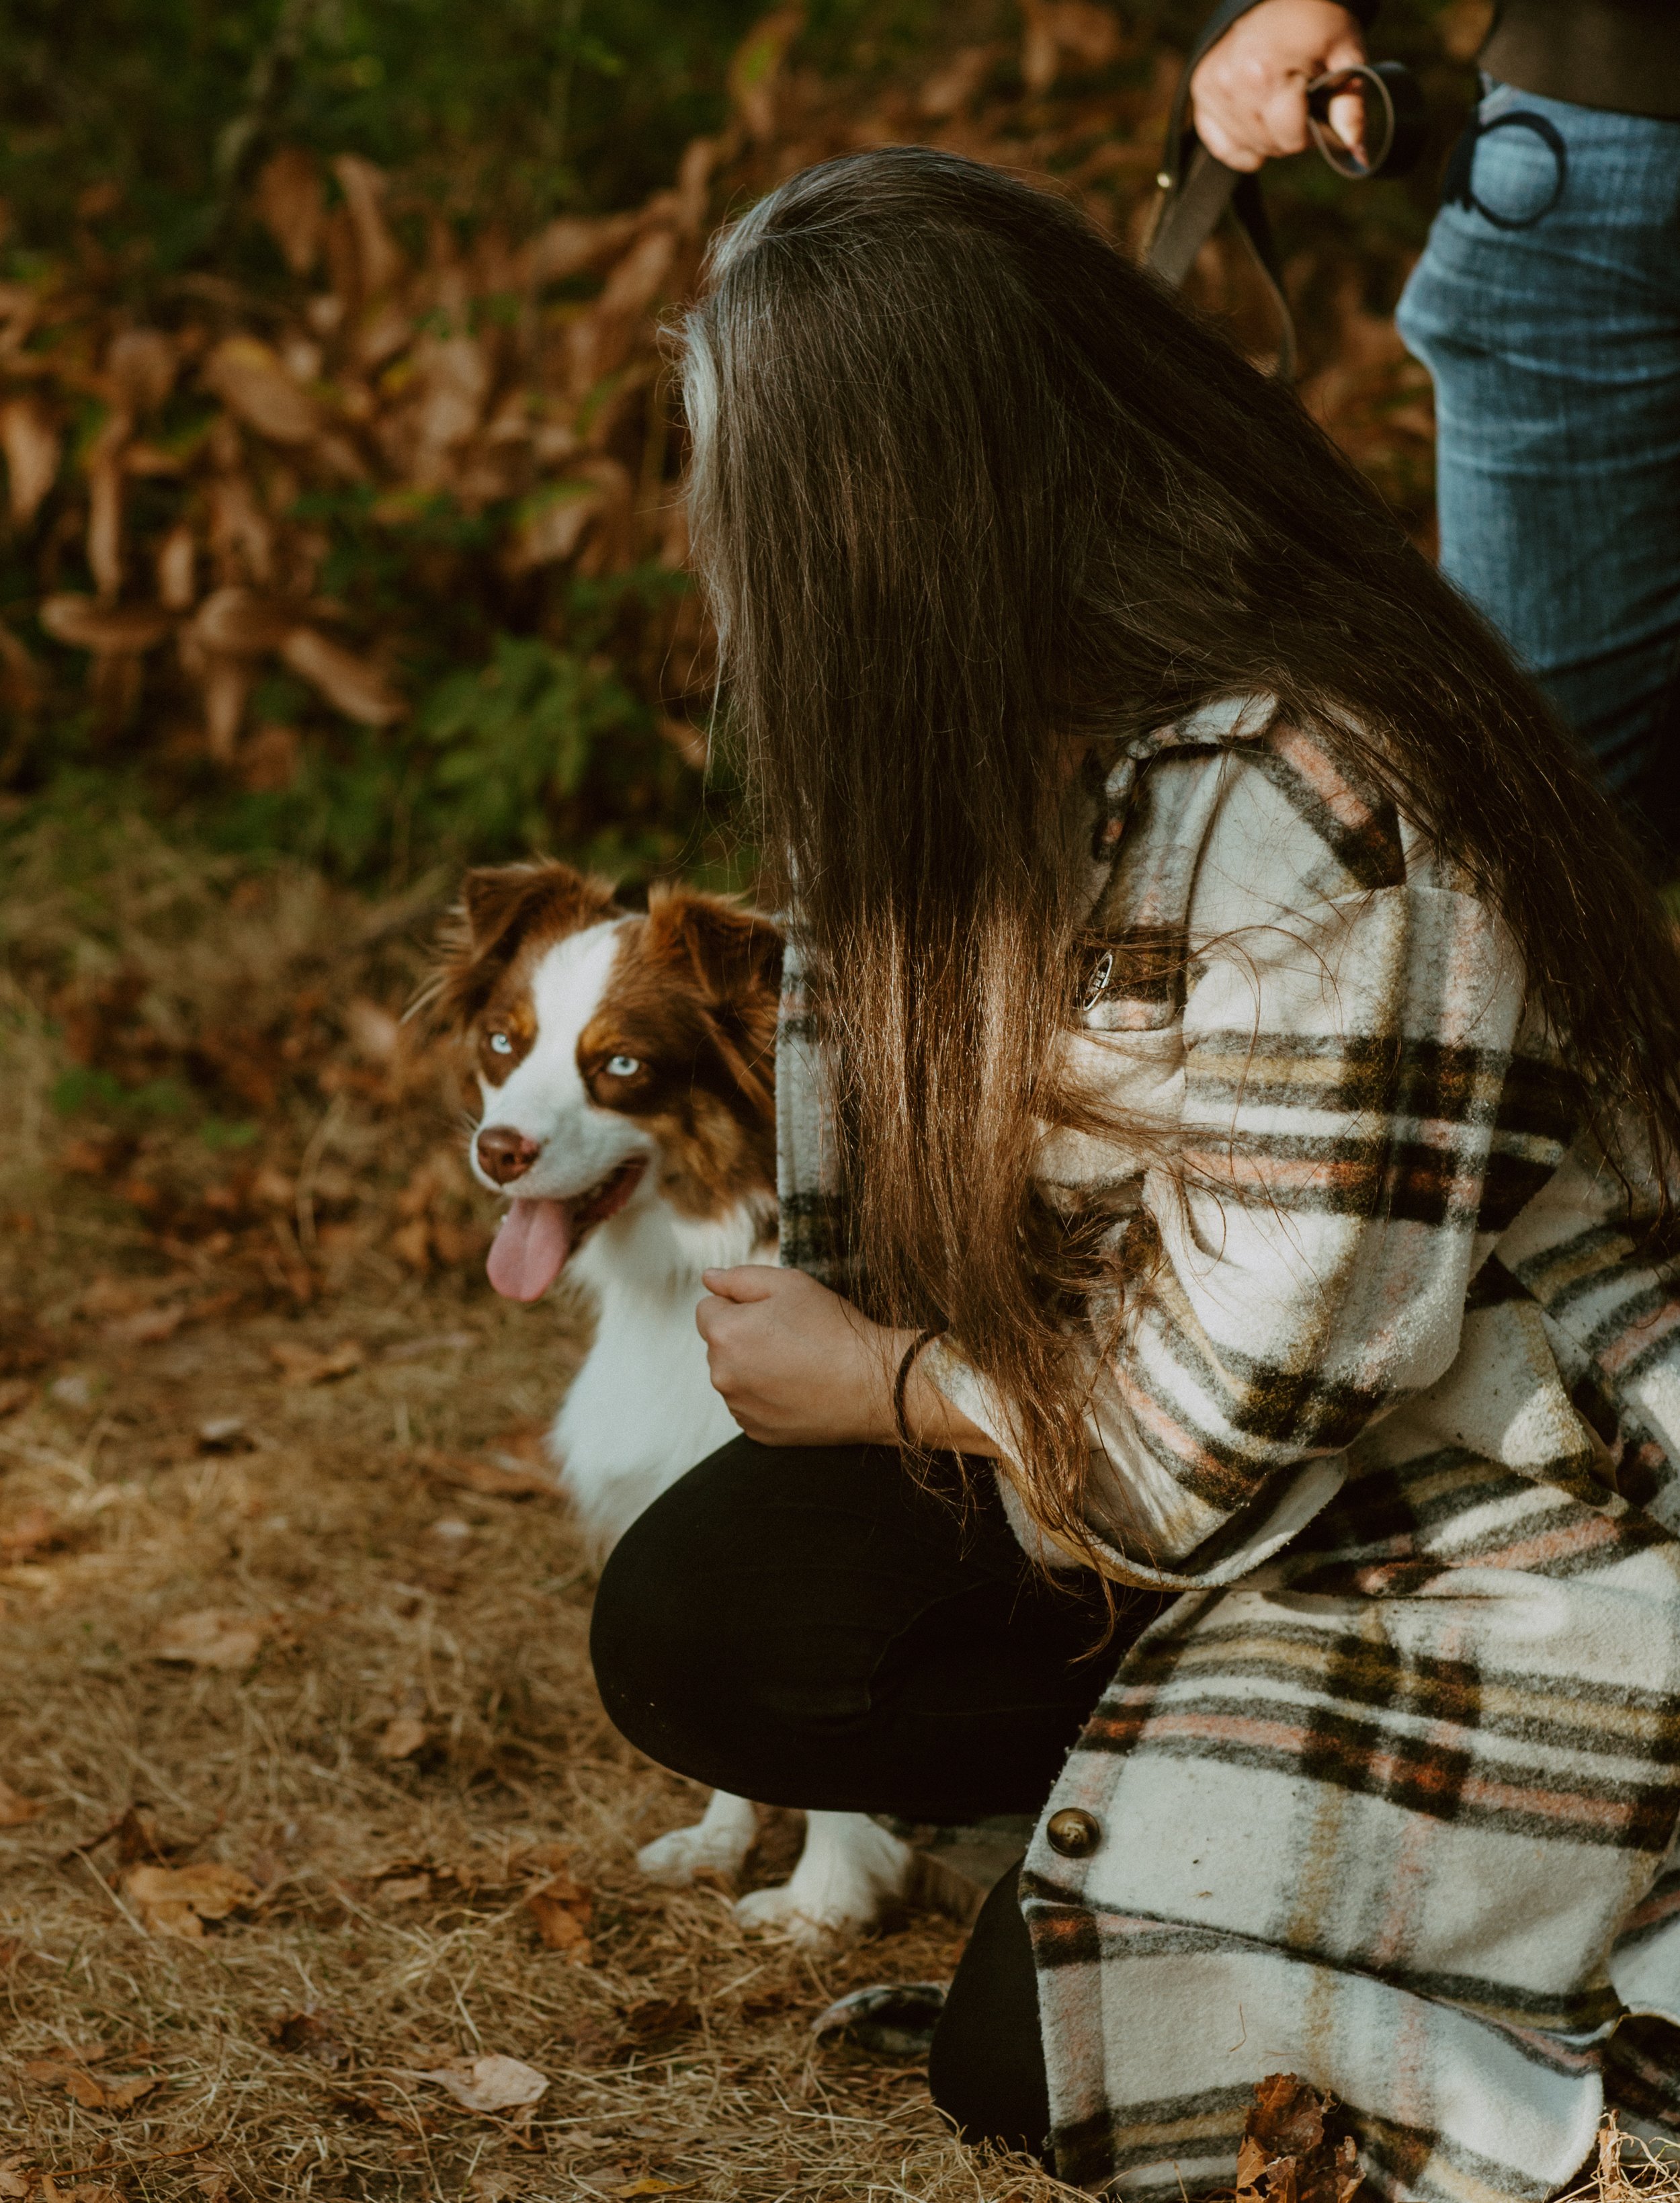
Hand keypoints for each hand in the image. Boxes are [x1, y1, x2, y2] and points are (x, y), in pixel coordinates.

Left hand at [695, 1265, 996, 1453]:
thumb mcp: (790, 1284)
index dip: (739, 1303)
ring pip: (734, 1375)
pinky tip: (798, 1387)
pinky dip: (765, 1394)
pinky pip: (749, 1403)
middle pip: (719, 1344)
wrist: (873, 1385)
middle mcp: (721, 1374)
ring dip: (752, 1366)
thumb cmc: (833, 1329)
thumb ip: (740, 1277)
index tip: (774, 1311)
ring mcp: (738, 1407)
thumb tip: (708, 1278)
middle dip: (743, 1335)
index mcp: (724, 1334)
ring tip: (798, 1362)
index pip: (707, 1309)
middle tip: (791, 1335)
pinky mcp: (756, 1431)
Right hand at [1189, 0, 1366, 172]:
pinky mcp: (1201, 93)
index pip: (1292, 138)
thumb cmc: (1317, 23)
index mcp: (1266, 72)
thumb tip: (1356, 152)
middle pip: (1271, 145)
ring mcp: (1212, 89)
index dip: (1316, 131)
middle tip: (1303, 100)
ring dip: (1271, 136)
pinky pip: (1223, 147)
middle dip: (1294, 132)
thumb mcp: (1346, 54)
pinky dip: (1243, 143)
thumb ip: (1351, 104)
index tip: (1322, 107)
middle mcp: (1232, 83)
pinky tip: (1258, 120)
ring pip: (1249, 148)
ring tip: (1281, 100)